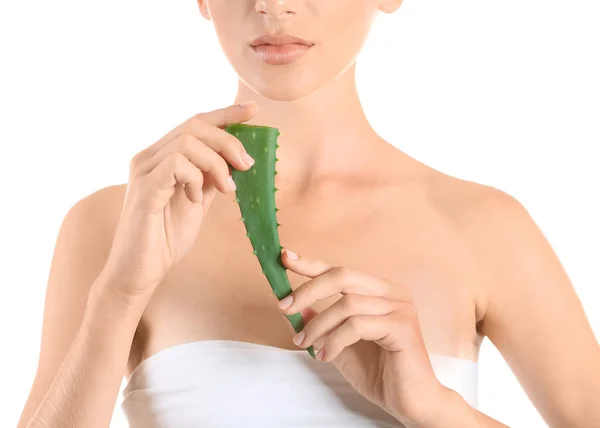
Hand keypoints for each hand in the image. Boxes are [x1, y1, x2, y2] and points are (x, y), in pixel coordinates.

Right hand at [98, 102, 257, 301]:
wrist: (140, 271)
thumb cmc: (165, 238)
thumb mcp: (198, 201)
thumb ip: (211, 178)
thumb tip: (236, 159)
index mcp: (161, 157)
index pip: (195, 123)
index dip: (226, 113)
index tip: (253, 110)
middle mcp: (149, 157)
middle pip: (195, 125)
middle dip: (228, 141)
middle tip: (247, 165)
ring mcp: (143, 171)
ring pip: (188, 142)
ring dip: (216, 163)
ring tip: (226, 189)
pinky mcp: (143, 189)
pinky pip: (176, 165)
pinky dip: (196, 179)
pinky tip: (196, 199)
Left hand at [278, 248, 448, 425]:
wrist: (410, 402)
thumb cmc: (379, 372)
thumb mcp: (338, 344)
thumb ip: (320, 323)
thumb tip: (292, 307)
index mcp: (379, 291)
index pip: (341, 270)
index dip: (311, 264)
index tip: (284, 258)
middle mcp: (393, 293)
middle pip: (343, 276)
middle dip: (309, 290)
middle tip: (285, 307)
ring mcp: (400, 308)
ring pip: (347, 304)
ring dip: (319, 324)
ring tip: (305, 343)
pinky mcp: (402, 327)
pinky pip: (357, 325)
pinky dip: (335, 340)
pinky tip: (326, 356)